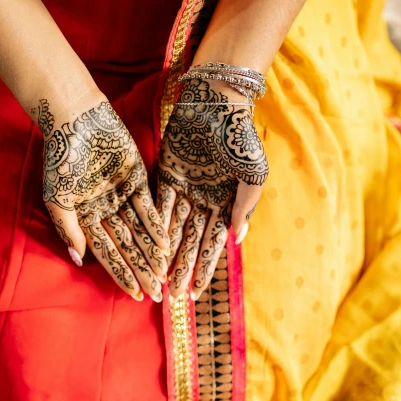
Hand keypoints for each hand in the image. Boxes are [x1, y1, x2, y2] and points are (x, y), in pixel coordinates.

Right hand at [33, 98, 169, 300]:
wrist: (75, 119)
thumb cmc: (60, 159)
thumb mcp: (57, 199)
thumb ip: (68, 229)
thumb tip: (80, 260)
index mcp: (86, 218)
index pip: (107, 254)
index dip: (121, 274)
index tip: (135, 295)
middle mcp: (106, 210)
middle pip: (127, 246)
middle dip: (141, 270)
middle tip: (157, 293)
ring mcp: (122, 195)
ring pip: (141, 230)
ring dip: (152, 252)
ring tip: (165, 273)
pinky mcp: (137, 178)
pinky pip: (148, 206)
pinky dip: (157, 225)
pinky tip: (167, 244)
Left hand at [156, 78, 268, 299]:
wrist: (218, 103)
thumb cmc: (240, 137)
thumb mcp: (253, 174)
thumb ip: (245, 206)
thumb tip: (236, 239)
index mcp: (226, 203)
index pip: (213, 243)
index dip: (205, 269)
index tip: (197, 294)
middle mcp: (204, 200)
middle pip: (191, 242)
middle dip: (182, 269)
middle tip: (172, 297)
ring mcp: (184, 189)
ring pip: (173, 228)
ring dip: (166, 254)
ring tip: (158, 278)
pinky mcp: (166, 175)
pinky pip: (159, 206)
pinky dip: (155, 226)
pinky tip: (148, 247)